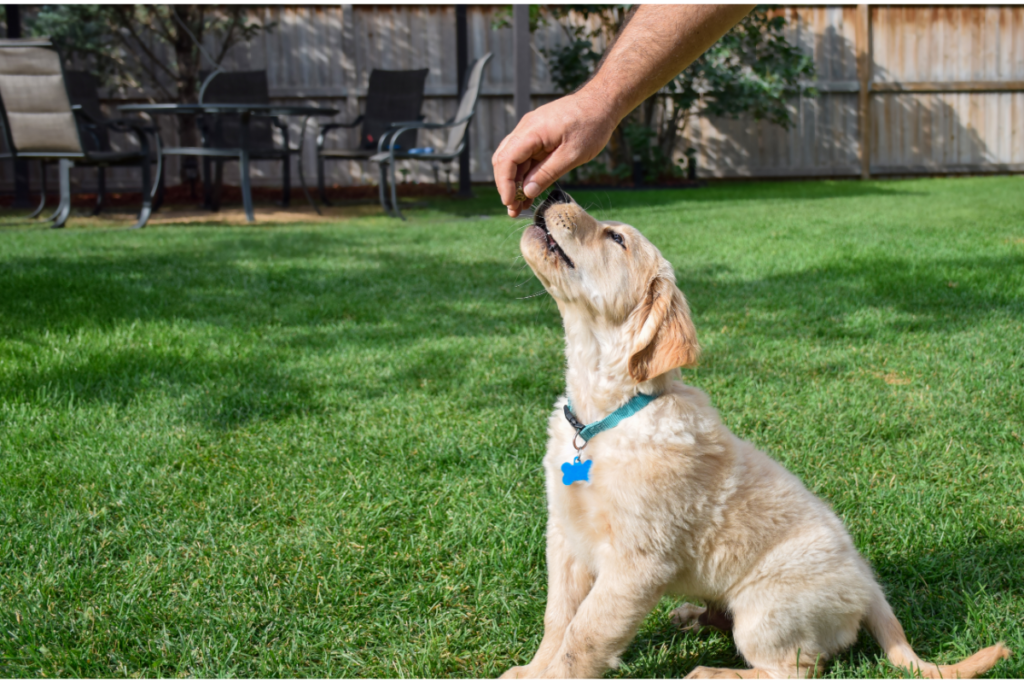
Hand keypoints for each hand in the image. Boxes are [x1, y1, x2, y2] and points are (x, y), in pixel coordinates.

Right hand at [492, 90, 619, 216]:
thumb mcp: (572, 155)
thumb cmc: (591, 125)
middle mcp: (526, 129)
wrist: (602, 102)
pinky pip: (526, 156)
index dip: (504, 184)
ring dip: (515, 183)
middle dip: (506, 186)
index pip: (506, 160)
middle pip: (504, 160)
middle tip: (514, 210)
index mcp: (531, 131)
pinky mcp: (538, 135)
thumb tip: (527, 192)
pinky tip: (529, 192)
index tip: (510, 202)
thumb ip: (547, 173)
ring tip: (520, 206)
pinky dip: (526, 174)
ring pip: (514, 160)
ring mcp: (531, 131)